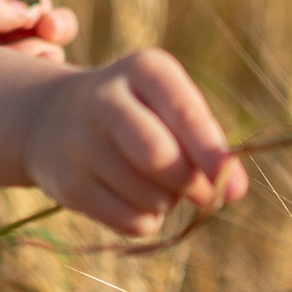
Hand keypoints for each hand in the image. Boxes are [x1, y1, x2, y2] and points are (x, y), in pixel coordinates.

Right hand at [19, 48, 248, 235]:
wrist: (52, 118)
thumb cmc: (138, 112)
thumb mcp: (168, 103)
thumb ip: (203, 138)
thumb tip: (231, 189)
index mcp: (142, 69)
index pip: (183, 113)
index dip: (213, 155)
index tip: (238, 190)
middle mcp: (103, 99)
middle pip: (159, 157)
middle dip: (190, 184)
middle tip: (204, 193)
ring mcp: (80, 143)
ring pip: (150, 197)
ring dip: (168, 202)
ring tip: (156, 182)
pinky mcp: (68, 185)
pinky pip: (130, 222)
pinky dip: (147, 219)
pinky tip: (134, 197)